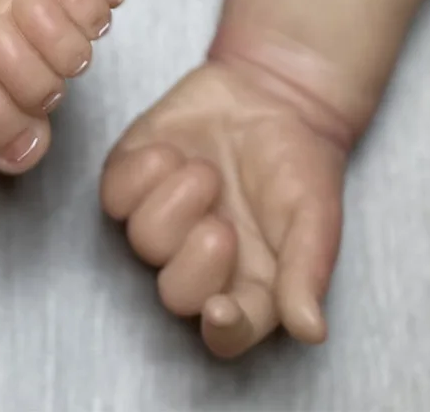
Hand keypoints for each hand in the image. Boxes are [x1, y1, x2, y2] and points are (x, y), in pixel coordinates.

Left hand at [100, 59, 348, 357]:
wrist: (272, 95)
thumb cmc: (299, 163)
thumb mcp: (315, 215)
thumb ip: (307, 270)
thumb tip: (311, 330)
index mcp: (250, 286)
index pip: (228, 334)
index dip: (222, 330)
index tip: (221, 309)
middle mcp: (199, 263)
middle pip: (175, 295)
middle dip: (195, 260)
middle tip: (222, 225)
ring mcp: (162, 222)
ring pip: (143, 241)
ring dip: (175, 202)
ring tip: (207, 172)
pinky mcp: (134, 179)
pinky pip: (115, 194)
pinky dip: (141, 172)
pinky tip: (172, 152)